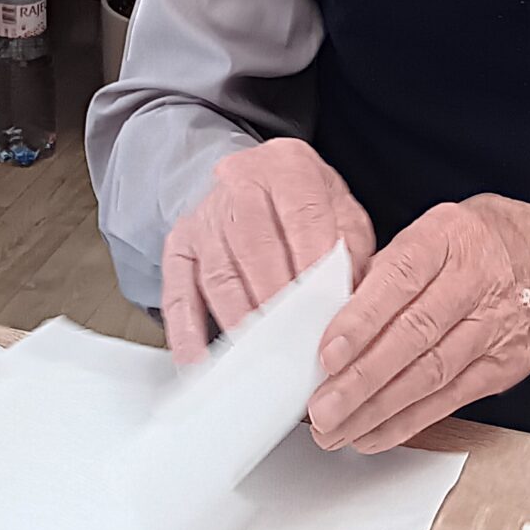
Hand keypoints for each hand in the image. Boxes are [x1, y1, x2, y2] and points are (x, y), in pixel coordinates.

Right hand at [160, 138, 374, 365]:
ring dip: (239, 319)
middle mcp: (238, 185)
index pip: (301, 213)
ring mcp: (203, 218)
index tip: (324, 302)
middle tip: (295, 339)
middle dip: (276, 298)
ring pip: (218, 274)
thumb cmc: (302, 202)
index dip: (313, 260)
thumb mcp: (340, 206)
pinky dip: (187, 331)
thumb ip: (351, 245)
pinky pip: (177, 291)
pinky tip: (201, 361)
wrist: (251, 180)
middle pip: (254, 246)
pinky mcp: (178, 247)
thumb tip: (348, 295)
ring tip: (259, 356)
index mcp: (285, 168)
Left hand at [307, 197, 529, 453]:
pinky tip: (374, 434)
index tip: (327, 353)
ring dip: (377, 410)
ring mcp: (493, 328)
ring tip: (336, 429)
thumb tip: (335, 314)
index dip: (362, 320)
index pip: (401, 280)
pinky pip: (450, 400)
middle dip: (362, 380)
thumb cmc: (490, 242)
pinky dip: (408, 422)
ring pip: (430, 376)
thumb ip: (390, 265)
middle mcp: (475, 282)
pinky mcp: (503, 366)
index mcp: (450, 237)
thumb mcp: (439, 226)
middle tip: (321, 407)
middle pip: (414, 336)